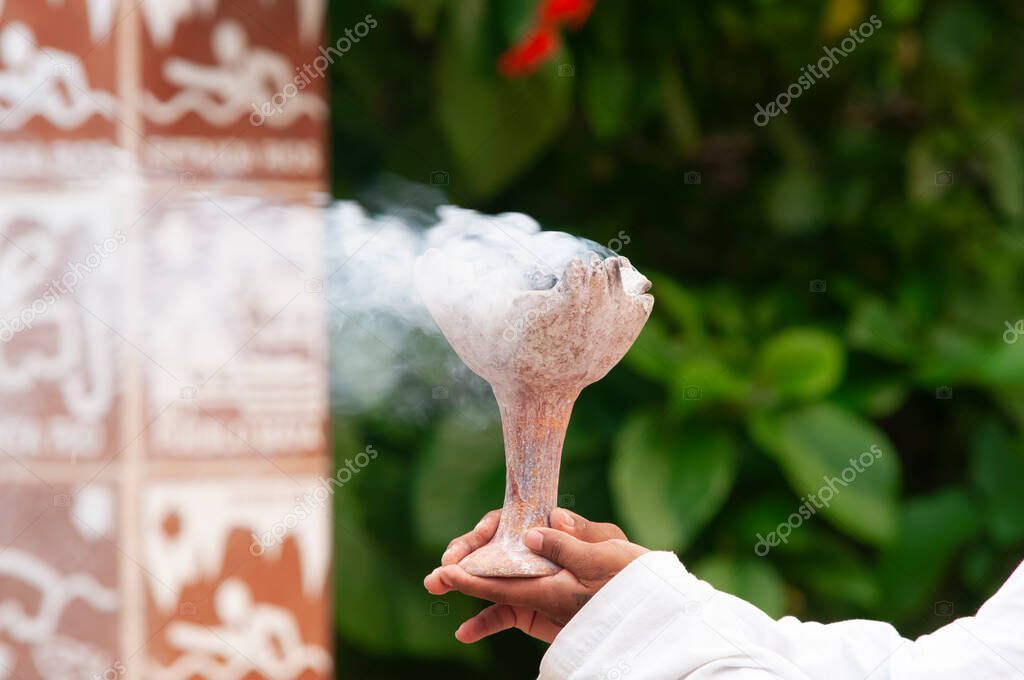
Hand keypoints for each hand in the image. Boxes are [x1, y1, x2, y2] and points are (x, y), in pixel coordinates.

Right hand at [424, 508, 647, 642]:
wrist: (644, 608)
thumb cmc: (629, 570)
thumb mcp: (608, 548)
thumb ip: (575, 538)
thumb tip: (543, 525)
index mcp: (552, 532)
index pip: (509, 523)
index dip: (486, 532)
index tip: (473, 541)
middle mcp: (536, 554)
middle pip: (491, 550)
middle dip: (463, 555)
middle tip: (442, 568)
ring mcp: (532, 582)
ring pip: (490, 580)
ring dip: (462, 583)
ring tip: (433, 585)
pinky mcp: (533, 609)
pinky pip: (503, 613)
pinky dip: (484, 622)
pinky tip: (464, 632)